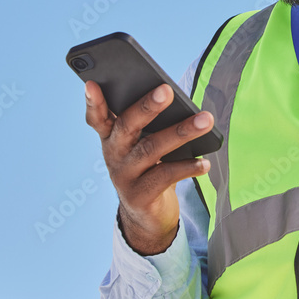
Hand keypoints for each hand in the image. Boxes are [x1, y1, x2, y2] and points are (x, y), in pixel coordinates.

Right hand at [84, 80, 213, 255]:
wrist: (146, 215)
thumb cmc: (149, 167)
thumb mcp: (143, 145)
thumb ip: (150, 125)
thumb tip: (175, 100)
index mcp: (111, 137)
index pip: (97, 117)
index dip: (93, 101)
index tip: (92, 83)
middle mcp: (113, 154)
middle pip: (128, 126)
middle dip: (148, 106)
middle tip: (167, 90)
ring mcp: (124, 176)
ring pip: (152, 148)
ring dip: (182, 132)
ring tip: (205, 120)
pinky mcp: (140, 195)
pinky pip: (166, 176)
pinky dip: (188, 167)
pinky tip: (205, 163)